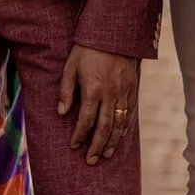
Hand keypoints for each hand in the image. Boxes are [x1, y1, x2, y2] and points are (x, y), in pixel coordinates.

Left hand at [57, 44, 138, 165]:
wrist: (113, 34)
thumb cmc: (87, 49)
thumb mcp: (70, 66)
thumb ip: (66, 90)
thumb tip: (61, 113)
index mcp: (93, 89)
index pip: (86, 121)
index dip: (79, 136)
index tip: (73, 146)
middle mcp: (111, 94)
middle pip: (104, 128)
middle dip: (97, 146)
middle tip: (91, 160)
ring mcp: (124, 92)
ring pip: (120, 124)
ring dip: (112, 142)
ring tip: (106, 155)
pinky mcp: (132, 89)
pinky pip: (130, 114)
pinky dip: (125, 128)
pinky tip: (120, 137)